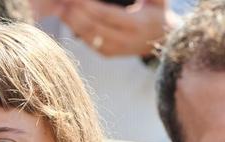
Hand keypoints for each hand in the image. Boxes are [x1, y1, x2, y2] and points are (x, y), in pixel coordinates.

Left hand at [59, 0, 180, 56]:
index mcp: (136, 24)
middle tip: (62, 1)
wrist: (164, 39)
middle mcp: (126, 40)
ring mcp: (116, 49)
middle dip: (76, 13)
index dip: (90, 6)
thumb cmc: (158, 12)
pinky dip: (77, 31)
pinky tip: (68, 19)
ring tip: (60, 9)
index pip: (107, 15)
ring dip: (72, 23)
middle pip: (94, 27)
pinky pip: (89, 43)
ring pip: (89, 37)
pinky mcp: (109, 53)